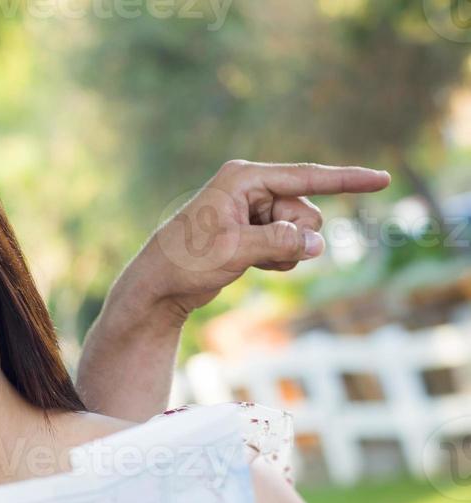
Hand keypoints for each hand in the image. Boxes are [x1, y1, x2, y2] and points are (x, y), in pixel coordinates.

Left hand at [131, 160, 391, 317]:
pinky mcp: (251, 232)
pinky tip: (253, 267)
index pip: (306, 177)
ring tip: (251, 262)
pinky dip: (279, 259)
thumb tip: (317, 243)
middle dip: (296, 236)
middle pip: (305, 210)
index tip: (383, 179)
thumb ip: (281, 243)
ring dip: (287, 252)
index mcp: (243, 178)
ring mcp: (251, 210)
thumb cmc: (186, 263)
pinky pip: (287, 244)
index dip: (347, 180)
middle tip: (260, 252)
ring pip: (299, 231)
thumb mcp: (237, 251)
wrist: (157, 288)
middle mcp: (249, 188)